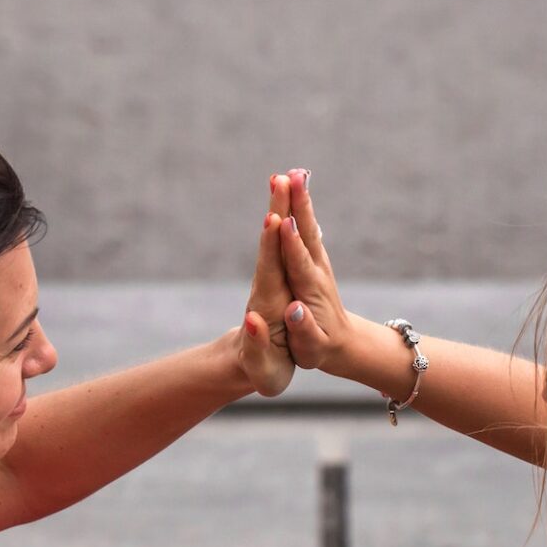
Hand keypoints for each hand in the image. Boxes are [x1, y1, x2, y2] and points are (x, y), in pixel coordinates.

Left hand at [236, 175, 295, 396]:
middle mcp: (269, 284)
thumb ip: (256, 344)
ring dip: (282, 206)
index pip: (269, 268)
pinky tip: (294, 199)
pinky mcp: (282, 276)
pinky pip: (287, 241)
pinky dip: (290, 218)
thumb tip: (251, 320)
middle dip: (277, 210)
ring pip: (280, 237)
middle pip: (273, 242)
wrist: (251, 364)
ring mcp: (274, 278)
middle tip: (280, 177)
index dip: (271, 245)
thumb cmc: (261, 370)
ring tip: (285, 177)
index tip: (274, 218)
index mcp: (267, 303)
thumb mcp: (260, 367)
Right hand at [270, 169, 353, 373]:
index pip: (299, 263)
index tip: (282, 220)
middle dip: (297, 206)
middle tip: (290, 177)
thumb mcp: (312, 350)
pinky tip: (298, 187)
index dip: (290, 243)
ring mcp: (317, 263)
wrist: (343, 344)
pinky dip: (301, 207)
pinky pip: (306, 228)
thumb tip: (295, 310)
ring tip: (293, 171)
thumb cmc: (320, 350)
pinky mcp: (315, 260)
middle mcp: (316, 271)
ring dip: (300, 199)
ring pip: (308, 226)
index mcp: (311, 292)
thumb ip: (305, 332)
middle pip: (306, 234)